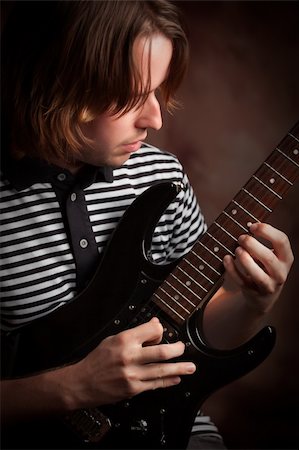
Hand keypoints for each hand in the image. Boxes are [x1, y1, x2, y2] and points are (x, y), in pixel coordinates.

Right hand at [71, 317, 195, 408]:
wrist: (82, 383)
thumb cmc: (96, 360)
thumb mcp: (112, 340)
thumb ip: (134, 333)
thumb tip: (154, 325)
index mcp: (124, 340)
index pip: (151, 330)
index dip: (159, 330)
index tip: (162, 331)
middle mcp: (129, 356)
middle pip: (161, 351)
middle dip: (177, 350)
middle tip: (183, 348)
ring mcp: (132, 374)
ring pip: (161, 370)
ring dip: (179, 368)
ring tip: (190, 367)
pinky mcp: (133, 389)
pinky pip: (155, 385)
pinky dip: (168, 381)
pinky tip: (176, 378)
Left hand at [223, 222, 293, 313]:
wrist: (263, 297)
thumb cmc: (265, 268)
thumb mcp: (271, 255)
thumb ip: (264, 241)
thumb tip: (248, 223)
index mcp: (286, 258)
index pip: (282, 241)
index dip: (266, 230)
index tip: (252, 226)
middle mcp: (280, 273)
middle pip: (268, 258)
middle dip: (252, 245)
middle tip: (241, 238)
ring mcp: (267, 285)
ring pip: (257, 274)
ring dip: (245, 259)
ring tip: (237, 249)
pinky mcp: (253, 292)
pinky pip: (241, 281)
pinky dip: (232, 269)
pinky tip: (226, 258)